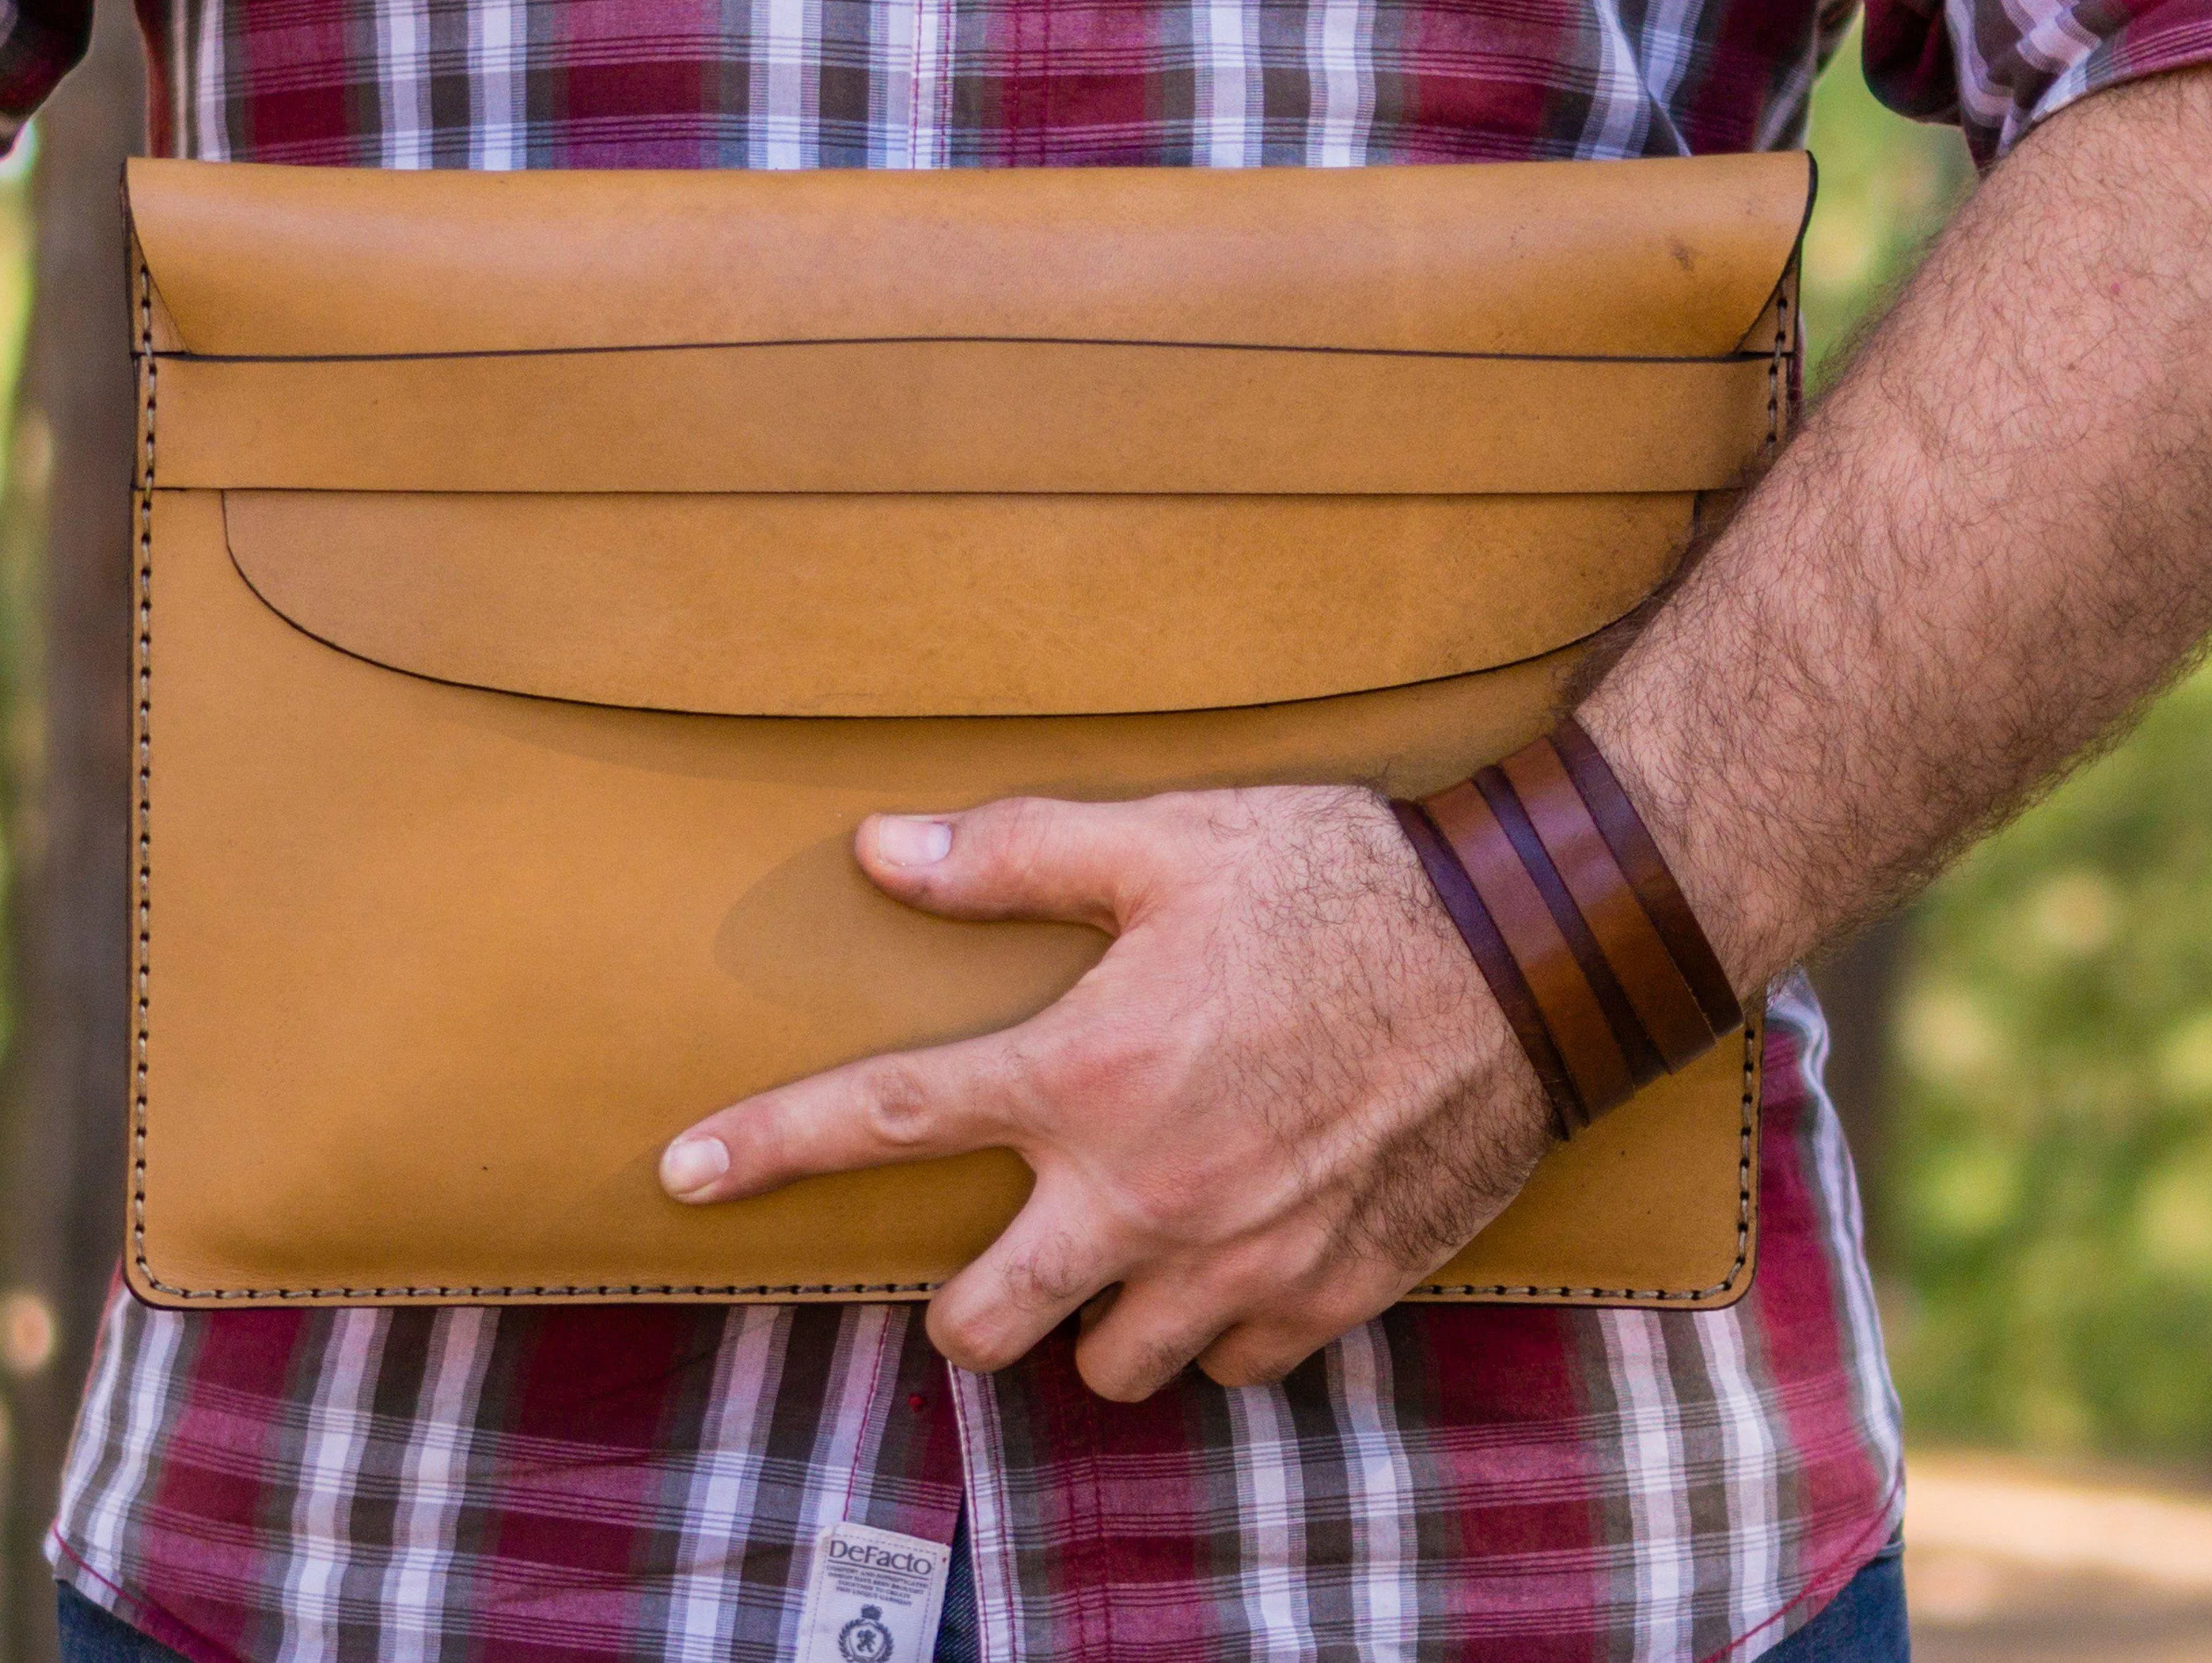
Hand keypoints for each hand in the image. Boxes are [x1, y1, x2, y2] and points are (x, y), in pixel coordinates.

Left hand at [659, 785, 1556, 1399]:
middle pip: (985, 1324)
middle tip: (996, 1259)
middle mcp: (1144, 1192)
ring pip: (1113, 1366)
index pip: (887, 1116)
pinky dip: (1220, 1333)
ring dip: (1099, 1322)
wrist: (1530, 958)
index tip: (681, 1175)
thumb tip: (877, 853)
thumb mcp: (1172, 840)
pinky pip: (1236, 1369)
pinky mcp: (1332, 1294)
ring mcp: (1239, 1261)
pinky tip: (1236, 1259)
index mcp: (1086, 1071)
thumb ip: (1016, 857)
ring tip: (1130, 1251)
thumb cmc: (1342, 887)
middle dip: (969, 1309)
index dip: (768, 1147)